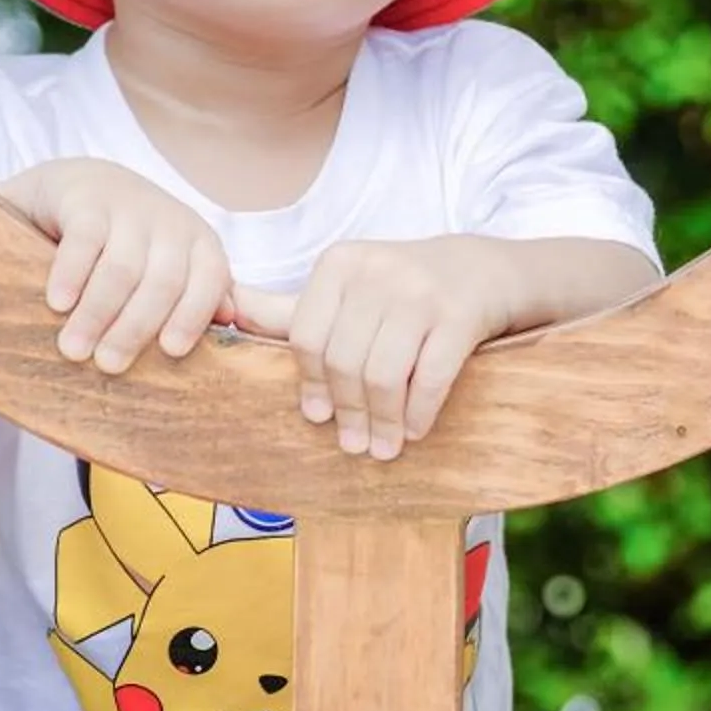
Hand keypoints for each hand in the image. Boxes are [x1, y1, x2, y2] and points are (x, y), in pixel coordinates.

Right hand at [0, 158, 232, 374]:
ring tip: (73, 350)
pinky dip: (71, 275)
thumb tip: (229, 322)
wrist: (80, 185)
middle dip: (135, 328)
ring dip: (97, 313)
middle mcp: (171, 223)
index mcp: (200, 242)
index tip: (171, 351)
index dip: (193, 315)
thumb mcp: (171, 262)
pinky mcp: (86, 200)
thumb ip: (200, 293)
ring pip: (121, 268)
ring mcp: (130, 207)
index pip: (210, 280)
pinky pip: (83, 241)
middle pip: (162, 282)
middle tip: (108, 365)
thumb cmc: (131, 242)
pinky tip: (58, 304)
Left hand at [230, 238, 512, 459]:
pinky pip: (431, 376)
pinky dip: (419, 411)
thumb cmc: (407, 289)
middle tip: (355, 446)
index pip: (307, 337)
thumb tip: (222, 312)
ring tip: (385, 447)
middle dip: (349, 412)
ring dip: (383, 421)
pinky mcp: (462, 313)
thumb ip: (288, 309)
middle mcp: (378, 270)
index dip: (311, 385)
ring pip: (384, 373)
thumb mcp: (349, 289)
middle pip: (344, 360)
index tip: (318, 418)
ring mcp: (422, 290)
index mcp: (341, 264)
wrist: (488, 270)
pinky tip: (416, 429)